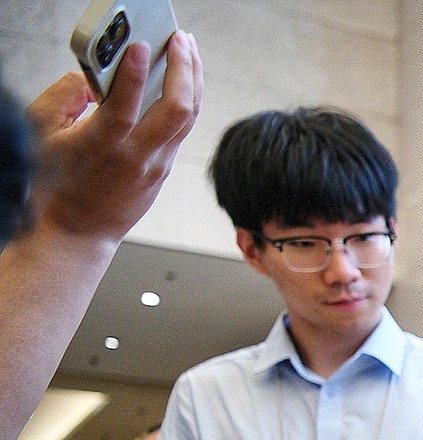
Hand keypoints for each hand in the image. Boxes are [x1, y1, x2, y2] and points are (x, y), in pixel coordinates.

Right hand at [24, 33, 200, 247]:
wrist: (75, 233)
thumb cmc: (53, 185)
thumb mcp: (43, 135)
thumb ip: (64, 97)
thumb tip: (90, 78)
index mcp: (101, 146)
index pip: (125, 106)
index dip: (135, 74)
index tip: (143, 46)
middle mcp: (136, 157)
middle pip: (177, 110)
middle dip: (184, 69)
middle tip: (179, 38)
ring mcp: (155, 166)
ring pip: (187, 119)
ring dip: (193, 80)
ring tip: (188, 49)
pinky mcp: (162, 171)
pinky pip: (181, 130)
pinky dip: (187, 101)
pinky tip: (184, 81)